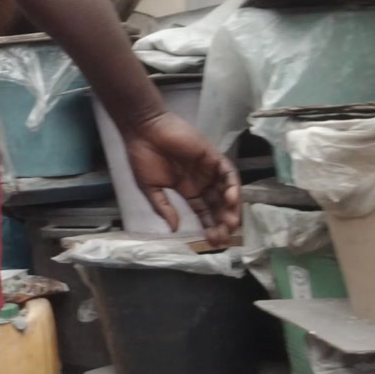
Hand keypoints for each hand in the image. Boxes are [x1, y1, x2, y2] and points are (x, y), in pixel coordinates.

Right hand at [122, 112, 240, 244]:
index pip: (203, 212)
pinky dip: (232, 185)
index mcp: (186, 190)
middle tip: (226, 236)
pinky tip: (230, 198)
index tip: (213, 242)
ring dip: (231, 207)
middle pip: (218, 205)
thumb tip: (175, 229)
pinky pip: (227, 172)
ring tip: (231, 222)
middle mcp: (201, 181)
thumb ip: (163, 208)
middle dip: (223, 221)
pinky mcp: (212, 156)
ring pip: (226, 191)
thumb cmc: (142, 157)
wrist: (143, 131)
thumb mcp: (149, 188)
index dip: (209, 226)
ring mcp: (208, 169)